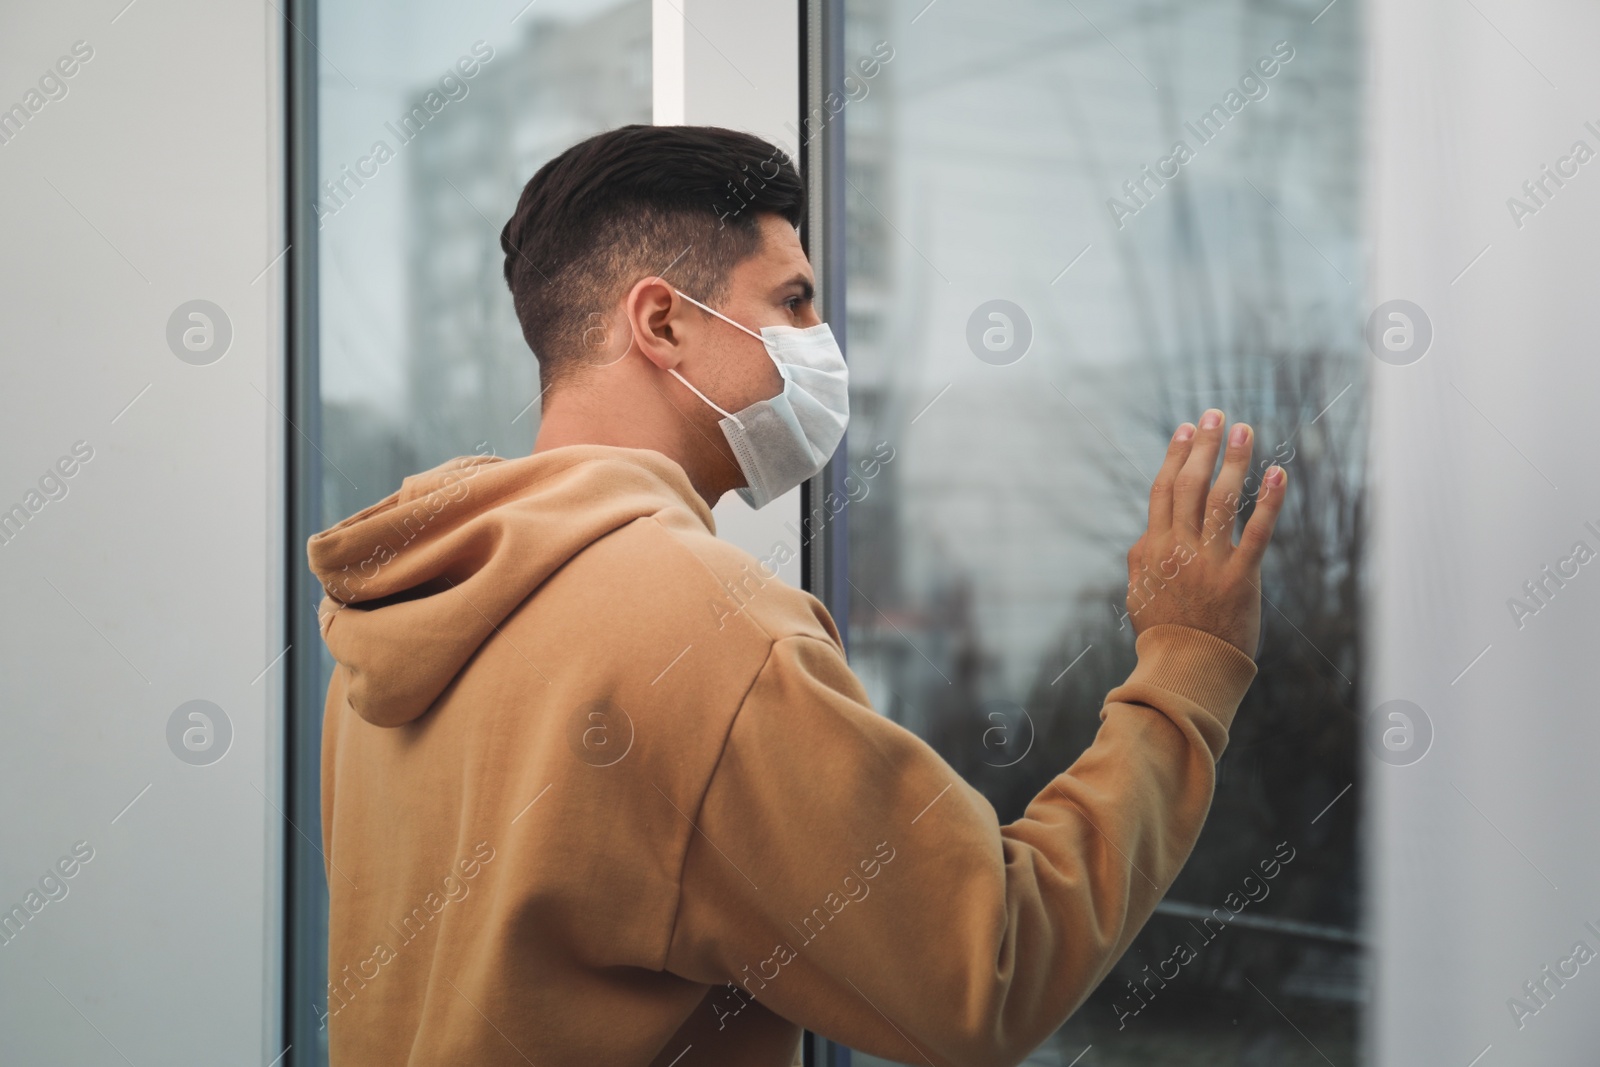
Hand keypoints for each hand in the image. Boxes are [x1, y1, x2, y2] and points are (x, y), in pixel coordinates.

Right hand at [1125, 409, 1287, 657]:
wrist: (1184, 670)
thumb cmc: (1162, 633)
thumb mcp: (1138, 593)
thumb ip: (1141, 560)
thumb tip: (1146, 535)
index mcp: (1153, 549)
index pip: (1164, 490)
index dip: (1176, 456)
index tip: (1187, 429)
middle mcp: (1178, 549)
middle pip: (1191, 485)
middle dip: (1204, 445)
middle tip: (1216, 414)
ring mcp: (1209, 563)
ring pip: (1222, 500)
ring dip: (1234, 461)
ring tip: (1245, 431)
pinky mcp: (1240, 580)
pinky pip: (1257, 533)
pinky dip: (1269, 502)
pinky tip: (1278, 474)